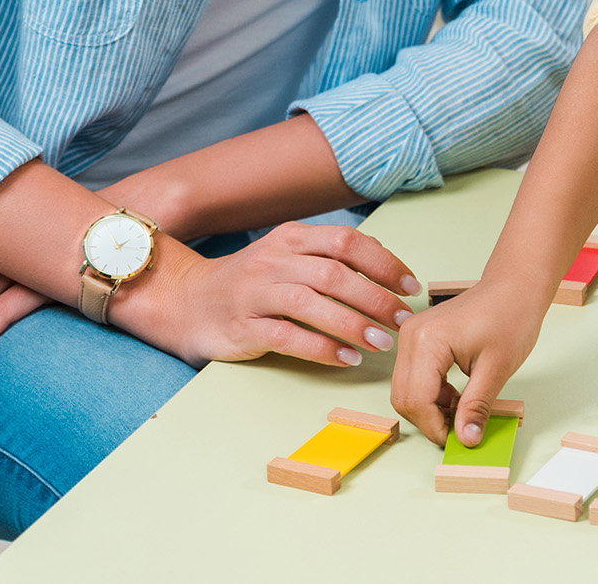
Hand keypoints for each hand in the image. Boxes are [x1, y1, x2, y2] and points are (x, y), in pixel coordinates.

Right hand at [112, 222, 418, 370]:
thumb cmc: (252, 282)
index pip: (347, 242)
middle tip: (403, 320)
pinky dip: (320, 348)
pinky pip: (287, 337)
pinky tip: (345, 359)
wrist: (186, 300)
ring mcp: (255, 293)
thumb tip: (387, 272)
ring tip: (382, 343)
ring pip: (313, 303)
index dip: (384, 263)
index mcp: (292, 238)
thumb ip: (329, 259)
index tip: (411, 286)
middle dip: (376, 297)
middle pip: (335, 273)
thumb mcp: (288, 257)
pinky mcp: (241, 327)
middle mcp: (274, 260)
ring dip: (353, 324)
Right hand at [391, 277, 547, 447]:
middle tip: (460, 430)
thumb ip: (476, 407)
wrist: (515, 286)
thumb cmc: (511, 316)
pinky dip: (431, 394)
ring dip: (430, 408)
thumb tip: (466, 440)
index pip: (417, 401)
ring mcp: (412, 335)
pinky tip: (456, 396)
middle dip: (430, 420)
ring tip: (462, 410)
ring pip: (406, 390)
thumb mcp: (496, 368)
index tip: (459, 440)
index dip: (436, 428)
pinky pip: (414, 377)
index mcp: (427, 341)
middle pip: (405, 398)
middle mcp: (411, 336)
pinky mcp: (419, 338)